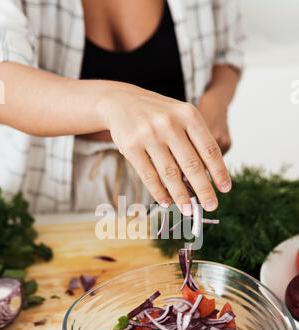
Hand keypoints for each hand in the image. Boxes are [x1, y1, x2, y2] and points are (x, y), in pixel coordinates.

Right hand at [98, 82, 231, 212]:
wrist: (121, 101)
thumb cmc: (158, 114)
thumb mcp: (180, 117)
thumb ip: (195, 141)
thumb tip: (207, 179)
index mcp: (188, 114)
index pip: (209, 149)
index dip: (219, 171)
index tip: (225, 189)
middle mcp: (169, 123)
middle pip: (192, 164)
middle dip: (204, 189)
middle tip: (212, 206)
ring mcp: (148, 135)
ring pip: (170, 173)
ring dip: (181, 196)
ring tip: (189, 210)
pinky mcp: (131, 147)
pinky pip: (149, 176)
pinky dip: (159, 192)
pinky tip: (167, 202)